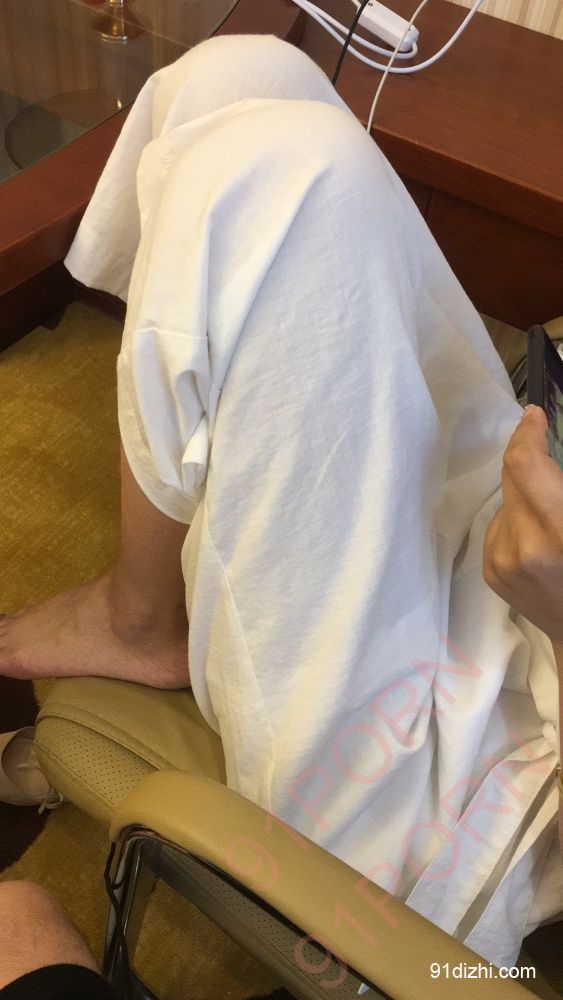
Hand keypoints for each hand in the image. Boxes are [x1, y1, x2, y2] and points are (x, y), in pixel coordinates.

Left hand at [483, 405, 562, 648]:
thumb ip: (560, 485)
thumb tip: (538, 430)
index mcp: (559, 533)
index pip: (525, 468)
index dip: (527, 435)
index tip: (535, 417)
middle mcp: (525, 547)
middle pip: (513, 478)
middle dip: (529, 459)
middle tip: (546, 450)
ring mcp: (502, 563)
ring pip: (507, 501)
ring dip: (528, 497)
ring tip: (554, 521)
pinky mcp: (490, 572)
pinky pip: (499, 525)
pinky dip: (519, 522)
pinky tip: (541, 542)